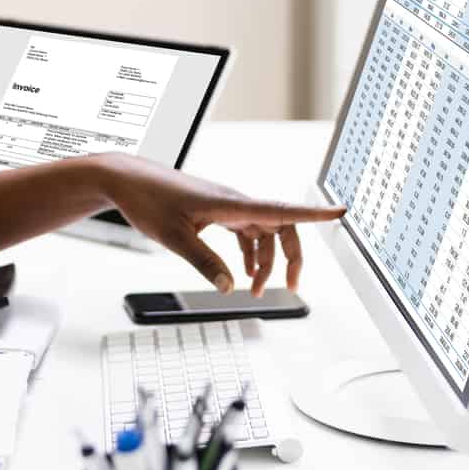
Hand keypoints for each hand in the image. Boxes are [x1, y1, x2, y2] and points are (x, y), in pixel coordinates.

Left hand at [95, 155, 346, 295]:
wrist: (127, 179)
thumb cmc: (148, 200)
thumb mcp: (173, 237)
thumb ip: (204, 262)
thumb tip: (230, 287)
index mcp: (230, 203)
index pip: (281, 209)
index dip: (314, 213)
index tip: (342, 212)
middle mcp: (235, 201)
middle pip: (281, 225)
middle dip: (290, 256)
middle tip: (290, 287)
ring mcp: (227, 205)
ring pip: (264, 231)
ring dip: (265, 261)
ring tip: (256, 290)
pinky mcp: (218, 209)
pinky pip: (247, 231)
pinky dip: (250, 253)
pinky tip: (243, 272)